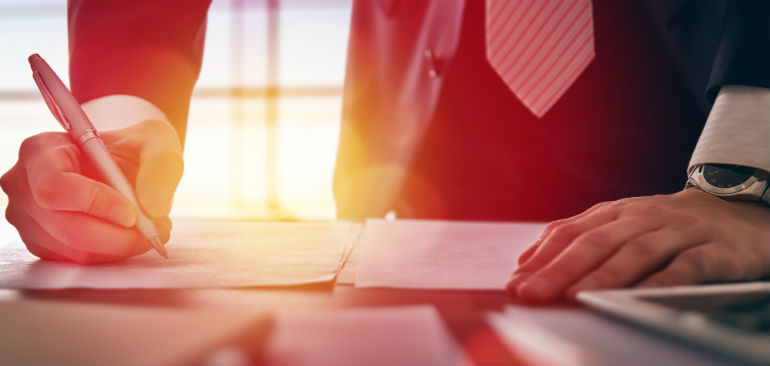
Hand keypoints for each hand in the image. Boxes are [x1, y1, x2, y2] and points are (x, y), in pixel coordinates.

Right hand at [0, 119, 182, 263]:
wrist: (124, 164)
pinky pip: (76, 262)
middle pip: (66, 227)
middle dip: (117, 236)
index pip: (55, 186)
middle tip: (155, 231)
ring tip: (149, 231)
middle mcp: (25, 186)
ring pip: (73, 251)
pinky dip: (109, 255)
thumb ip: (160, 166)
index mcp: (41, 150)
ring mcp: (28, 219)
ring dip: (118, 248)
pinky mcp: (43, 243)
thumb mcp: (155, 142)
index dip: (94, 204)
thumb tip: (154, 207)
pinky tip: (128, 238)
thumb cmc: (133, 148)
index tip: (132, 214)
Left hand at [507, 188, 769, 302]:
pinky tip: (639, 297)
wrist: (738, 213)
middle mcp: (641, 218)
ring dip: (602, 275)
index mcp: (614, 213)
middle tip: (533, 293)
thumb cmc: (666, 226)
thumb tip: (526, 262)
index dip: (540, 257)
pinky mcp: (713, 250)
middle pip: (594, 242)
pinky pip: (685, 266)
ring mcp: (678, 232)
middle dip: (559, 269)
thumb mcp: (620, 224)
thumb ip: (577, 239)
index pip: (569, 233)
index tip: (516, 282)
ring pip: (635, 252)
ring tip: (575, 295)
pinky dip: (661, 282)